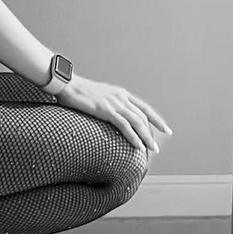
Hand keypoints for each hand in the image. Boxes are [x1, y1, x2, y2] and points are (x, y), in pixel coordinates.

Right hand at [56, 75, 171, 156]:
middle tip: (156, 147)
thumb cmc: (78, 92)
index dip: (156, 119)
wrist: (67, 84)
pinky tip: (137, 146)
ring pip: (137, 122)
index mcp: (121, 93)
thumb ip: (108, 104)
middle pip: (143, 116)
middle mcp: (121, 97)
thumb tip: (110, 115)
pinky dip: (133, 136)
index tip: (165, 129)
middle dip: (153, 132)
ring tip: (151, 149)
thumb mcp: (99, 95)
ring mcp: (114, 103)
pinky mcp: (106, 110)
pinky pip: (124, 126)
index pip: (144, 107)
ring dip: (146, 137)